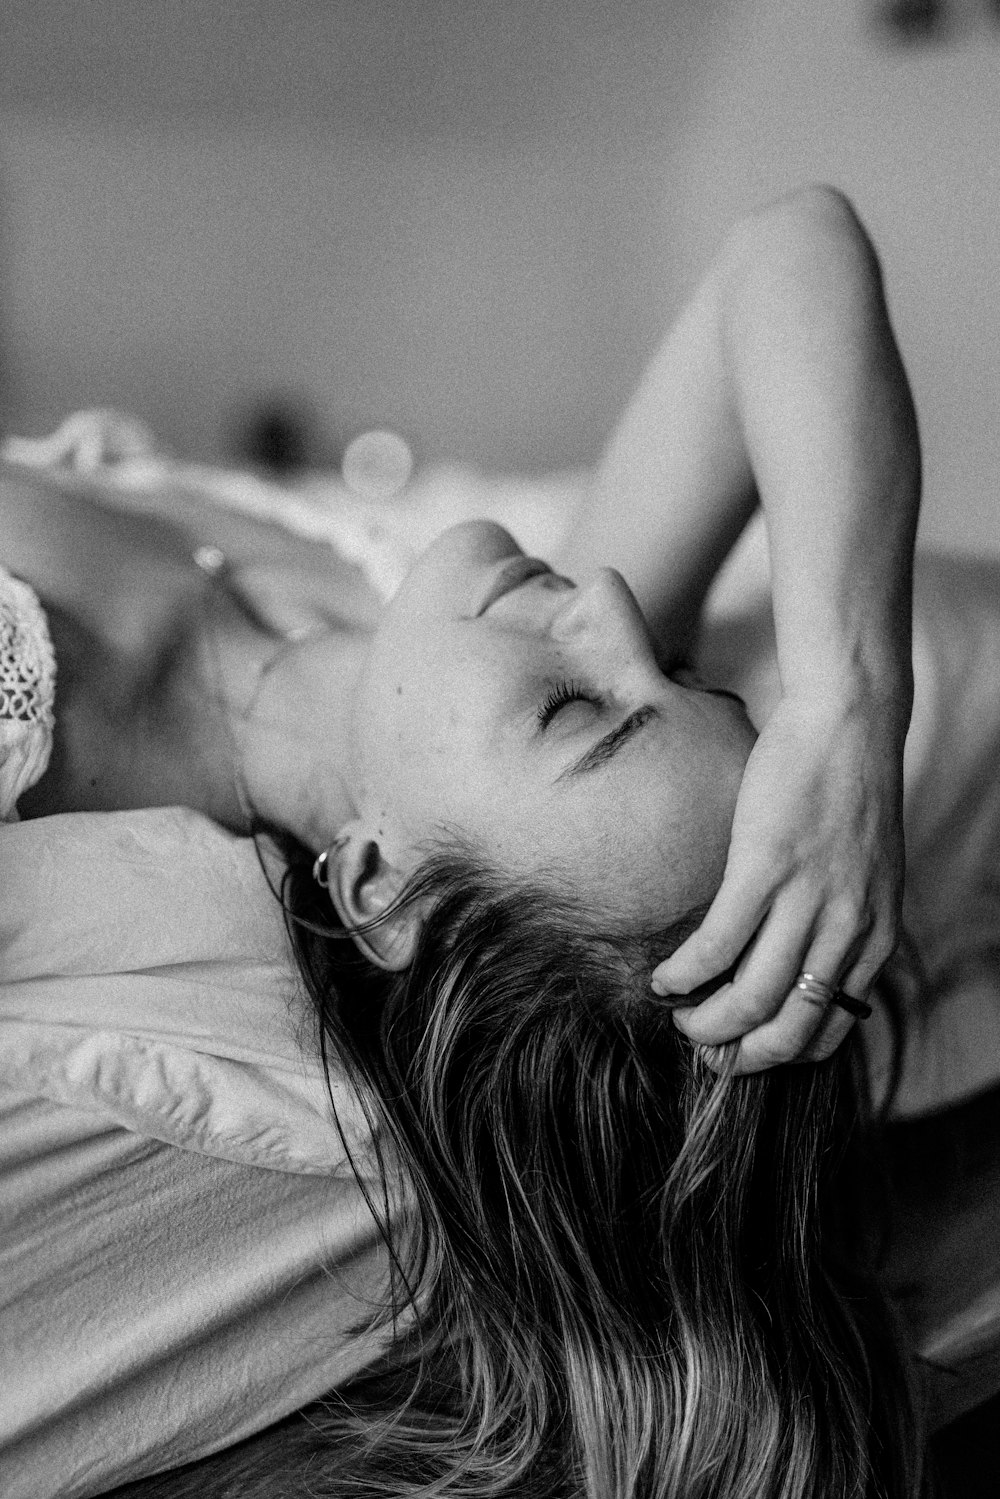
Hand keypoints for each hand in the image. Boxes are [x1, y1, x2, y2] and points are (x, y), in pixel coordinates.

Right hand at [651, 690, 904, 1072]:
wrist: (850, 723)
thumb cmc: (849, 791)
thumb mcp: (868, 874)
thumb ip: (844, 921)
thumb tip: (799, 961)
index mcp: (875, 937)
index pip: (828, 1031)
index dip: (777, 1054)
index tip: (742, 1051)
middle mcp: (848, 930)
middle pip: (788, 1028)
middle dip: (738, 1055)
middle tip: (702, 1049)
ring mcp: (808, 901)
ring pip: (750, 999)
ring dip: (705, 1024)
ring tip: (677, 1016)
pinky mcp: (766, 869)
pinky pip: (717, 945)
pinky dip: (684, 974)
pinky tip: (664, 978)